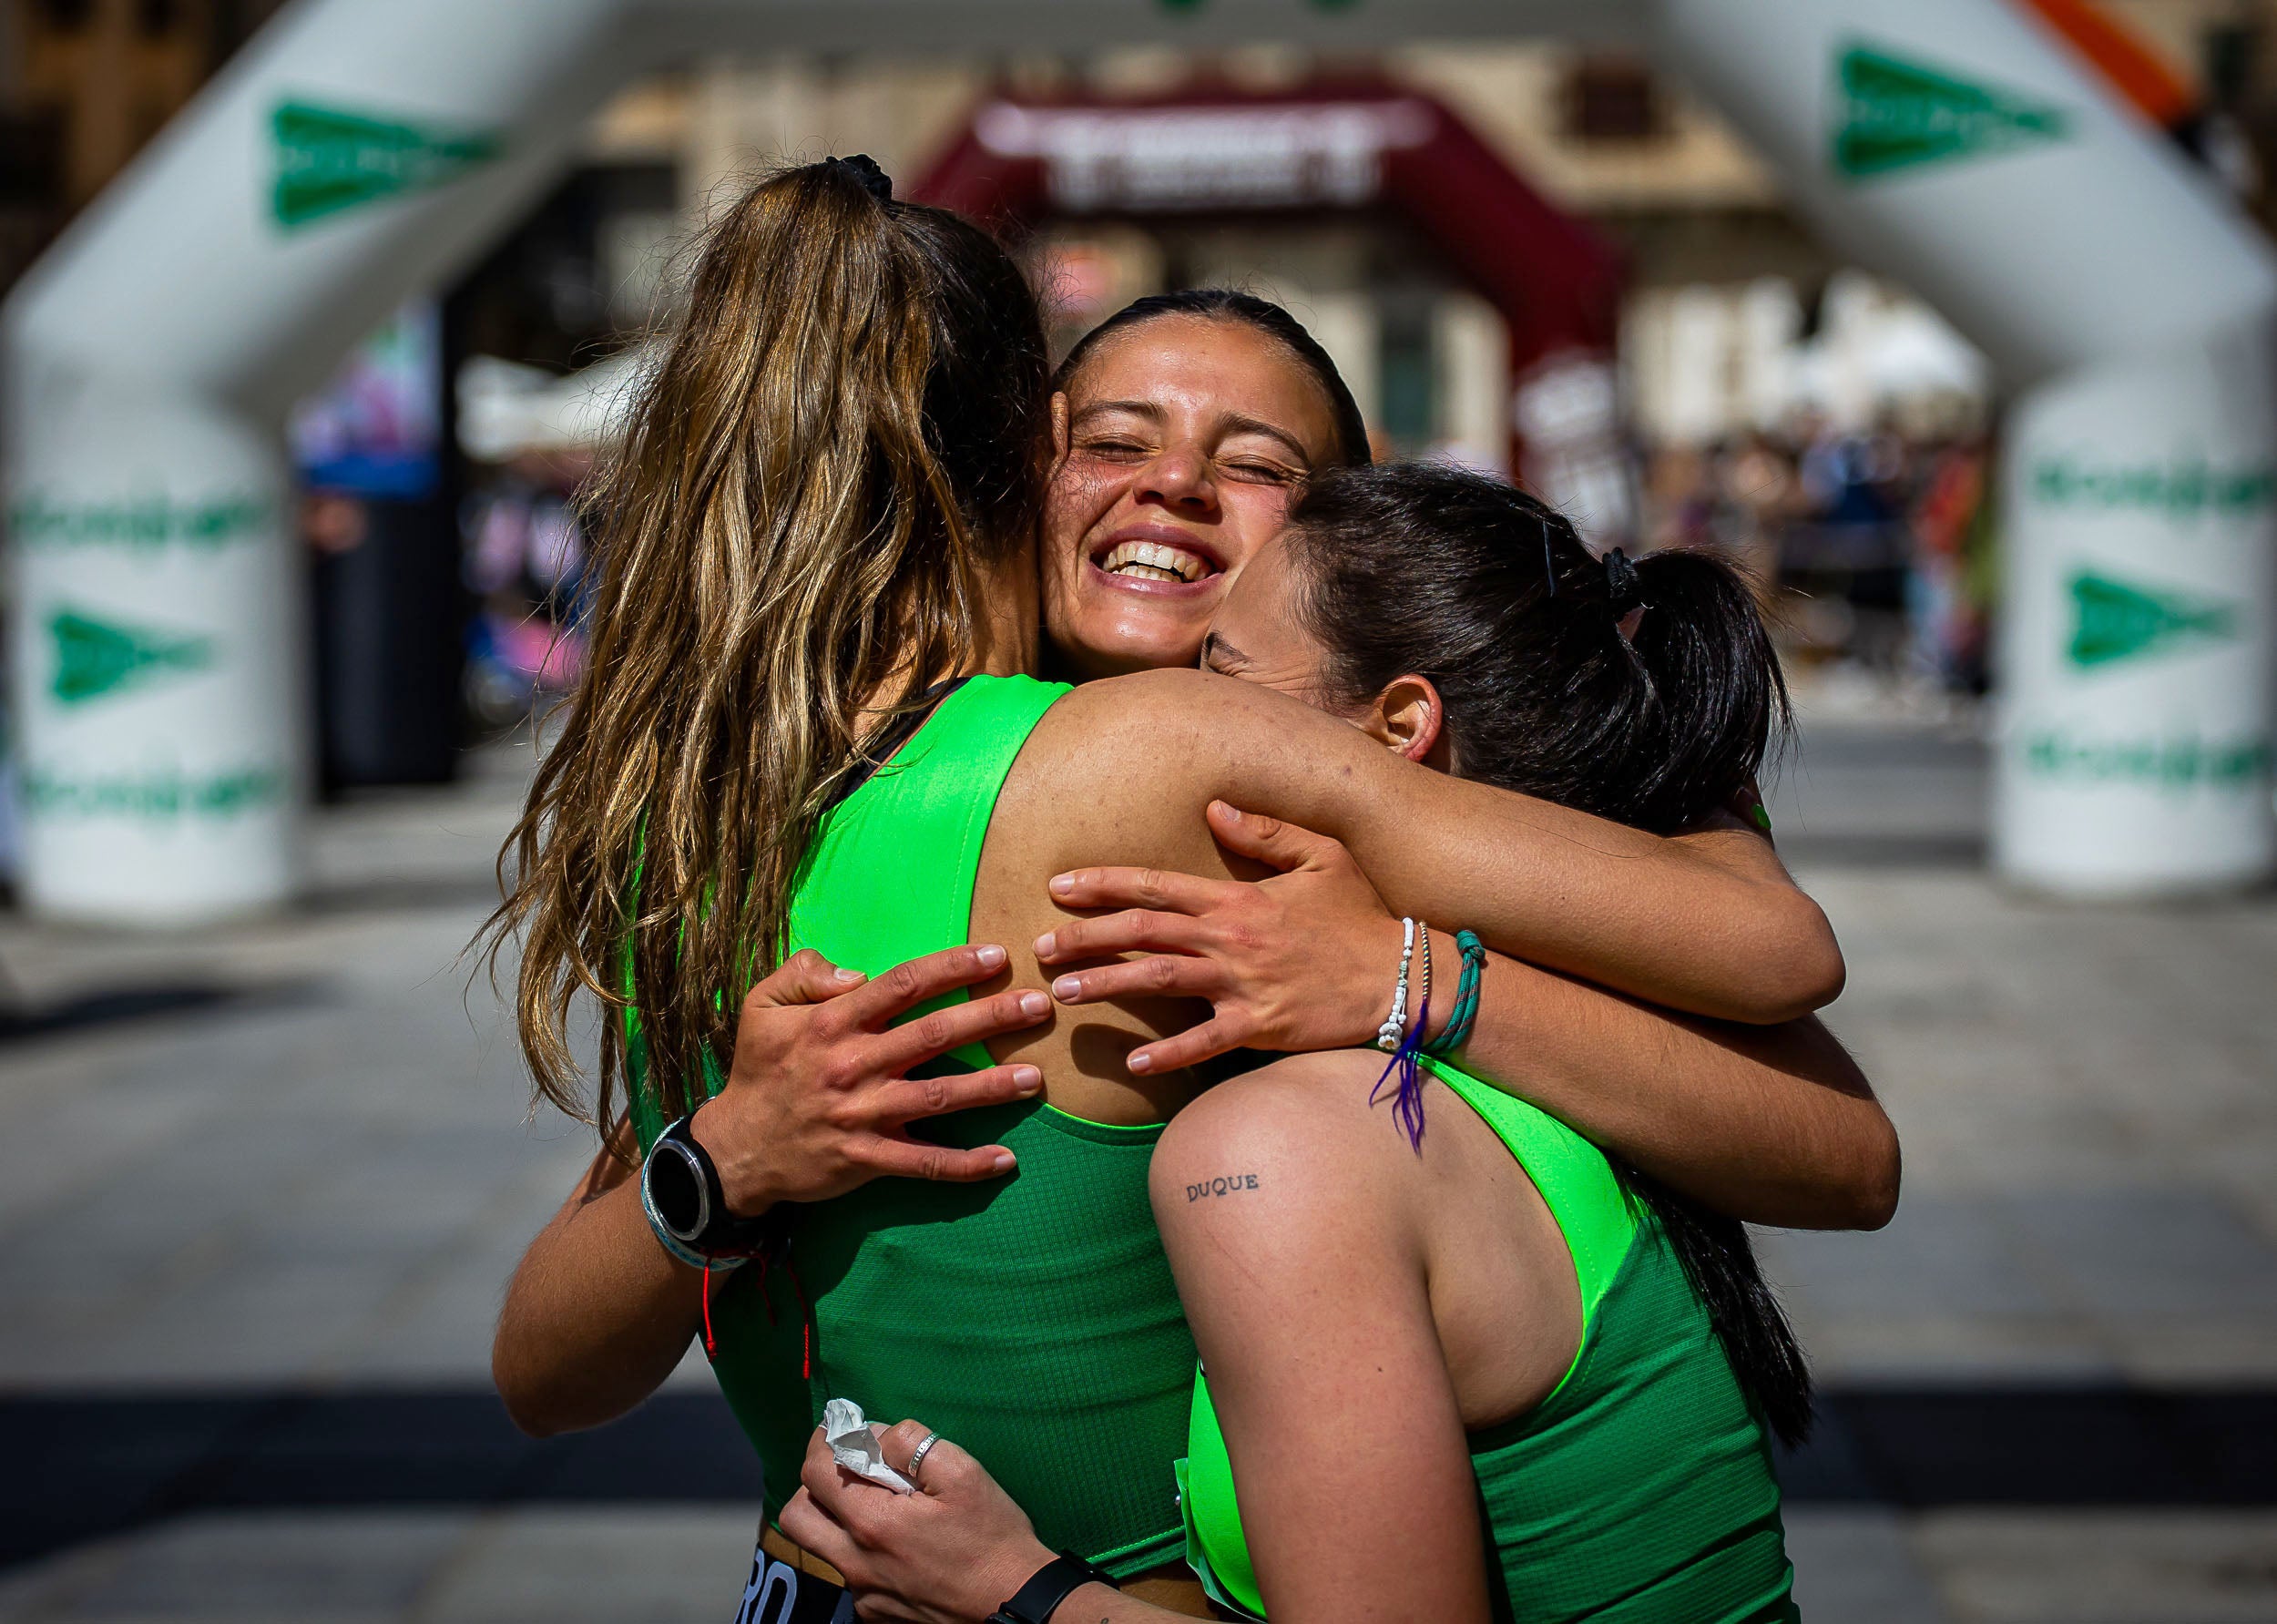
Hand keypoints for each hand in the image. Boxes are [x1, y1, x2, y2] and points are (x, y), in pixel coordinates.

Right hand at [690, 945, 1051, 1214]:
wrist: (735, 1148)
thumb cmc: (759, 1069)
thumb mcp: (761, 1004)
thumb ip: (806, 972)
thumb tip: (859, 970)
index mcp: (834, 1022)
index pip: (903, 985)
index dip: (952, 968)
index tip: (995, 957)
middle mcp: (853, 1064)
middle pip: (933, 1035)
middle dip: (991, 1017)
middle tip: (1039, 1005)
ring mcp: (862, 1114)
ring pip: (938, 1097)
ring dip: (991, 1087)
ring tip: (1034, 1077)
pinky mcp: (865, 1159)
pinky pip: (923, 1163)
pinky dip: (964, 1165)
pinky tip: (1004, 1160)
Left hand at [780, 1419, 1061, 1623]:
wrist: (1015, 1601)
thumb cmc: (993, 1536)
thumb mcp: (963, 1473)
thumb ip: (912, 1443)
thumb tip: (876, 1433)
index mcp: (872, 1523)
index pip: (815, 1473)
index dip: (823, 1442)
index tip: (839, 1430)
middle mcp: (856, 1563)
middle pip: (797, 1517)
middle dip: (813, 1483)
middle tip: (845, 1468)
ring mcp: (863, 1592)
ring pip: (819, 1548)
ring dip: (832, 1518)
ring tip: (870, 1504)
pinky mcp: (875, 1614)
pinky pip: (849, 1573)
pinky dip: (860, 1550)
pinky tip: (896, 1543)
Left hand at [1036, 800, 1405, 1074]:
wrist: (1401, 976)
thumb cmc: (1359, 916)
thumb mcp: (1320, 856)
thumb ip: (1264, 831)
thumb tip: (1213, 809)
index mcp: (1237, 897)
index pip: (1156, 884)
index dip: (1103, 884)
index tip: (1059, 888)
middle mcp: (1231, 939)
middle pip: (1143, 932)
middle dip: (1085, 937)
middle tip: (1039, 948)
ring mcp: (1243, 986)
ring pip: (1159, 981)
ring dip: (1106, 984)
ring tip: (1062, 991)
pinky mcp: (1260, 1028)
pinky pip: (1204, 1043)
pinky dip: (1168, 1054)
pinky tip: (1133, 1062)